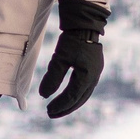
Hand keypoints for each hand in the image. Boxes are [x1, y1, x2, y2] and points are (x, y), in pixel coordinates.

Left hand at [38, 0, 108, 117]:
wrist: (85, 24)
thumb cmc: (72, 40)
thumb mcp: (59, 59)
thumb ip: (52, 78)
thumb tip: (44, 95)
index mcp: (87, 77)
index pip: (72, 97)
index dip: (60, 105)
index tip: (48, 110)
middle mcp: (94, 77)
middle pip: (79, 99)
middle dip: (65, 108)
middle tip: (51, 114)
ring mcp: (96, 73)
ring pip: (84, 94)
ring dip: (71, 102)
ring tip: (59, 108)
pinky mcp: (94, 68)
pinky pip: (85, 87)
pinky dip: (76, 94)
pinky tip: (69, 95)